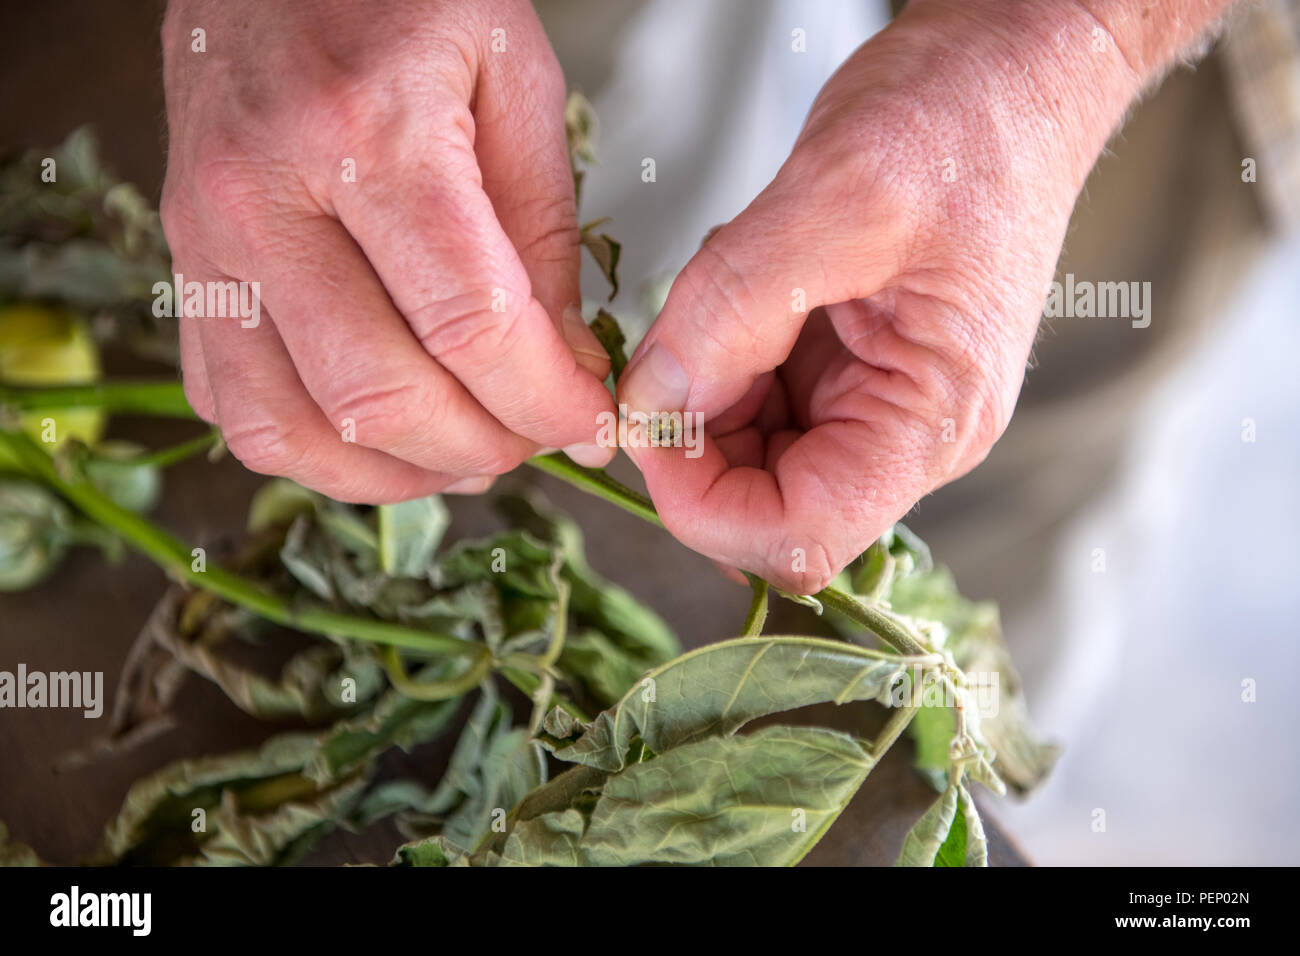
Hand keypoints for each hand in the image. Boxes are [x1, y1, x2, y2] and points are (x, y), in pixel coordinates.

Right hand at [160, 0, 614, 502]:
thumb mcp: (515, 81)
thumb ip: (543, 233)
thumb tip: (560, 368)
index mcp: (367, 130)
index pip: (469, 325)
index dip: (545, 401)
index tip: (590, 422)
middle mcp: (265, 195)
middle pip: (379, 395)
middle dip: (484, 447)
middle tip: (536, 436)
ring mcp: (207, 240)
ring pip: (291, 428)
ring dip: (396, 474)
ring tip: (465, 452)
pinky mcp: (184, 268)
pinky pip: (234, 408)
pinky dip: (316, 451)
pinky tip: (382, 431)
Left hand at [618, 0, 1180, 592]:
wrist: (1012, 68)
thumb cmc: (968, 122)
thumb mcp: (839, 200)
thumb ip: (732, 311)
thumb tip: (651, 402)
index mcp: (930, 421)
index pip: (800, 534)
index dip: (702, 505)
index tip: (645, 425)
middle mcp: (904, 433)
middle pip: (762, 503)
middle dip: (692, 438)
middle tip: (668, 341)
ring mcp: (872, 404)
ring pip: (745, 455)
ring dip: (700, 389)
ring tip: (725, 286)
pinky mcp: (844, 370)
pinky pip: (751, 401)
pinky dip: (716, 356)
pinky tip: (739, 283)